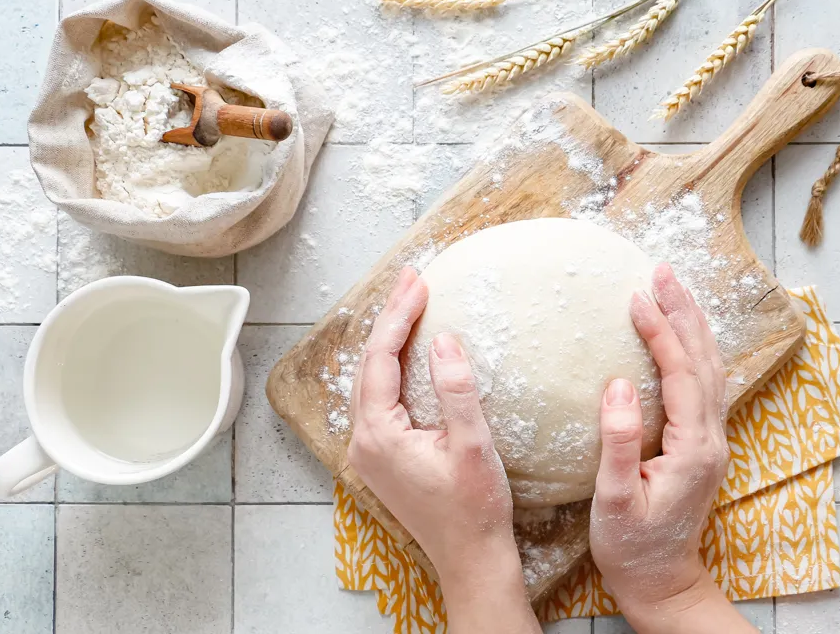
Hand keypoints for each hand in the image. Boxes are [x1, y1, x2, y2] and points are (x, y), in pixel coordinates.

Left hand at [347, 267, 539, 633]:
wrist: (471, 558)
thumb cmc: (475, 508)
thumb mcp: (472, 445)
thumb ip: (456, 389)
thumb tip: (442, 339)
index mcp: (379, 434)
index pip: (381, 358)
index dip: (399, 315)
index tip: (420, 282)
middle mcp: (364, 441)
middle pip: (369, 364)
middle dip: (390, 319)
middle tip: (413, 281)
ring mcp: (370, 451)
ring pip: (371, 381)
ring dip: (390, 342)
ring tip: (410, 306)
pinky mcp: (382, 458)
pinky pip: (379, 399)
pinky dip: (393, 368)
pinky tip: (410, 353)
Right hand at [590, 263, 754, 632]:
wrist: (661, 582)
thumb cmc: (632, 548)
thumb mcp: (616, 501)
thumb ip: (619, 443)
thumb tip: (617, 386)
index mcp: (693, 448)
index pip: (680, 373)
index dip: (660, 332)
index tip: (635, 297)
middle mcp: (711, 438)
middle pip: (705, 360)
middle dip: (684, 311)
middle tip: (662, 270)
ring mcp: (712, 441)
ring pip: (710, 368)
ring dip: (693, 325)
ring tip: (672, 288)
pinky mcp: (702, 444)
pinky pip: (704, 383)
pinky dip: (693, 349)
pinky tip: (681, 335)